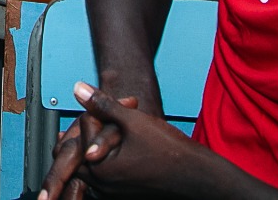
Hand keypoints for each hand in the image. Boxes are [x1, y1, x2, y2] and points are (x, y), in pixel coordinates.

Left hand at [41, 84, 207, 199]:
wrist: (198, 176)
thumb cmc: (171, 152)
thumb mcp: (133, 120)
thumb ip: (102, 104)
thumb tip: (78, 89)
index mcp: (100, 169)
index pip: (82, 132)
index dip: (97, 113)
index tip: (113, 105)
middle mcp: (102, 185)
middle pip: (80, 149)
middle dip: (91, 128)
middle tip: (103, 114)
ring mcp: (111, 192)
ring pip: (91, 161)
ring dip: (98, 140)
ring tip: (112, 124)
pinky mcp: (121, 193)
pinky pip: (103, 171)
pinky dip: (106, 154)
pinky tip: (118, 141)